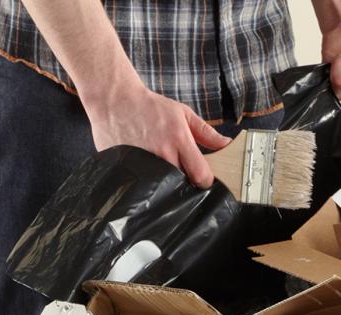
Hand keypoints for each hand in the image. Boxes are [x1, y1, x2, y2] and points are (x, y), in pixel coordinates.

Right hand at [85, 81, 230, 188]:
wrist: (114, 100)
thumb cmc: (150, 107)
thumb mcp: (183, 114)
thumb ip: (206, 132)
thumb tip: (227, 143)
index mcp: (179, 141)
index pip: (201, 176)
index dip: (205, 181)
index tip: (202, 177)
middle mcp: (162, 155)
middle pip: (183, 184)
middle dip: (185, 181)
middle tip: (180, 170)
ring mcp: (142, 164)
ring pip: (163, 187)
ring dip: (165, 183)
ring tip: (160, 167)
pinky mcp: (125, 169)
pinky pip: (141, 185)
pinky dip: (146, 181)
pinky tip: (144, 168)